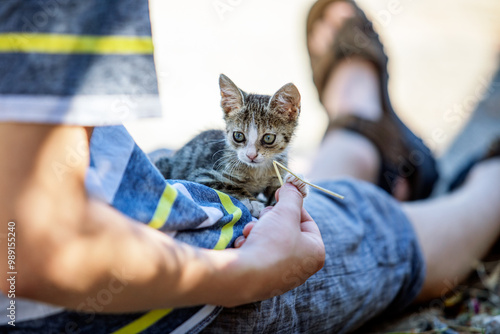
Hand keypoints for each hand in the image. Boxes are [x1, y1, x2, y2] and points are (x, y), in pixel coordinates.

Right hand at [231, 183, 324, 303]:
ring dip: (258, 231)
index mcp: (315, 253)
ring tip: (250, 232)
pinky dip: (250, 246)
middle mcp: (302, 268)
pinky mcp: (263, 281)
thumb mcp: (285, 212)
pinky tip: (244, 246)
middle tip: (264, 217)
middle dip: (271, 220)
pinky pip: (259, 255)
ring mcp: (282, 276)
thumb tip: (293, 185)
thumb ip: (292, 196)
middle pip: (287, 231)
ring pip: (271, 242)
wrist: (244, 275)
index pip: (307, 221)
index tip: (279, 195)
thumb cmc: (272, 243)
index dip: (292, 205)